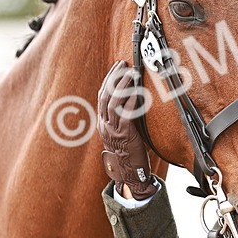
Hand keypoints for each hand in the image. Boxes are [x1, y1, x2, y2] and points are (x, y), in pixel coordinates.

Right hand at [97, 61, 155, 199]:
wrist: (130, 173)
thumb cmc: (131, 152)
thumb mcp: (124, 132)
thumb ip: (125, 117)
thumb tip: (135, 98)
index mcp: (103, 123)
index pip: (102, 96)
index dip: (108, 79)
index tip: (116, 67)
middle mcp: (104, 125)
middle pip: (105, 95)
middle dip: (114, 77)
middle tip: (122, 64)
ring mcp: (112, 130)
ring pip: (113, 103)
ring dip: (122, 86)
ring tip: (130, 73)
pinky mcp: (123, 135)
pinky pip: (124, 115)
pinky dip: (129, 101)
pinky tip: (135, 92)